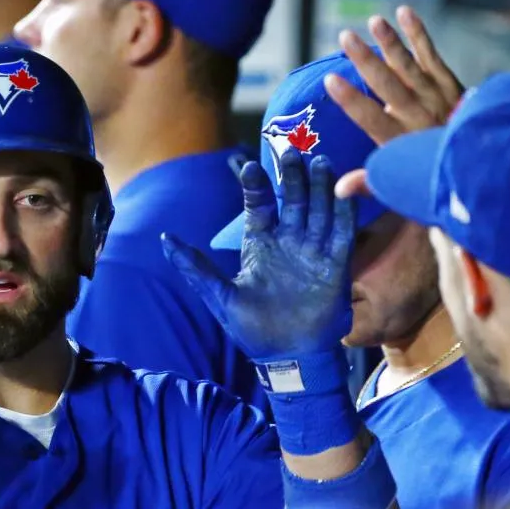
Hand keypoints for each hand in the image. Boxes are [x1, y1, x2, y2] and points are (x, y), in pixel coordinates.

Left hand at [162, 150, 354, 362]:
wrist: (287, 358)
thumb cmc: (252, 329)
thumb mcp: (219, 296)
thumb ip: (195, 268)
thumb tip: (164, 239)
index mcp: (260, 244)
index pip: (258, 206)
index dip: (255, 186)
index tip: (249, 167)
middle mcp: (288, 242)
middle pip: (292, 200)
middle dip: (292, 176)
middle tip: (291, 151)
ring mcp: (313, 251)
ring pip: (319, 209)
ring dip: (320, 186)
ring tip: (320, 160)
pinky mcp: (335, 265)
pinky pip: (342, 232)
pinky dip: (344, 212)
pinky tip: (345, 190)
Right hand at [328, 6, 464, 197]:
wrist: (483, 162)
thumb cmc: (433, 173)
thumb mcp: (401, 184)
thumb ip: (370, 182)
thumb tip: (338, 189)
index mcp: (400, 140)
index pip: (371, 117)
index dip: (351, 99)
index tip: (331, 80)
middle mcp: (418, 114)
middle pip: (388, 85)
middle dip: (366, 60)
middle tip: (346, 38)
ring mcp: (435, 96)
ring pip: (409, 66)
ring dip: (390, 42)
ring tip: (373, 22)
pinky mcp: (448, 82)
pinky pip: (431, 54)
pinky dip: (419, 34)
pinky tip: (405, 14)